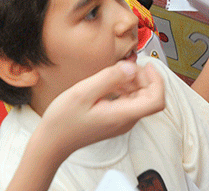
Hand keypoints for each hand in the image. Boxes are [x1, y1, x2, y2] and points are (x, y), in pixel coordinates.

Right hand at [39, 60, 164, 154]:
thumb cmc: (63, 120)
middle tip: (123, 66)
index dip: (157, 81)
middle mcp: (126, 121)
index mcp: (122, 115)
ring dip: (133, 82)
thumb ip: (109, 78)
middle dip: (142, 77)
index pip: (156, 101)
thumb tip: (131, 68)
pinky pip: (129, 101)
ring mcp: (121, 122)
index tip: (146, 65)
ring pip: (140, 98)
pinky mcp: (115, 120)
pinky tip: (111, 82)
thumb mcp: (83, 93)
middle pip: (150, 96)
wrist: (51, 143)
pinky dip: (125, 88)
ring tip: (114, 73)